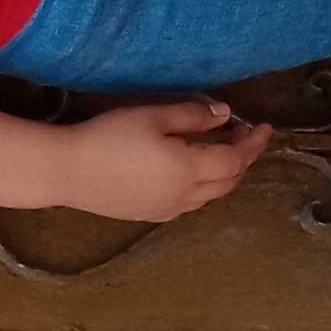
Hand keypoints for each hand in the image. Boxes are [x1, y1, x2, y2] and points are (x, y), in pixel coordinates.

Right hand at [47, 99, 271, 221]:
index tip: (264, 126)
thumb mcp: (153, 116)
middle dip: (242, 159)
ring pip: (210, 196)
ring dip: (224, 175)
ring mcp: (167, 210)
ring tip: (220, 151)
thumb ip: (193, 116)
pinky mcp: (150, 215)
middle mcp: (185, 196)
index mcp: (190, 170)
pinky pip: (190, 203)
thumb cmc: (109, 137)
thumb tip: (225, 114)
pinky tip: (191, 173)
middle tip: (242, 135)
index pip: (236, 159)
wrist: (67, 171)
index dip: (254, 143)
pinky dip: (203, 188)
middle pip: (228, 181)